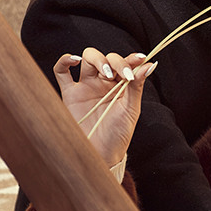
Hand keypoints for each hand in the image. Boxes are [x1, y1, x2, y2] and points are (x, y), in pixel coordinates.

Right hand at [52, 49, 155, 169]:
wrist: (100, 154)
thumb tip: (149, 64)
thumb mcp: (130, 109)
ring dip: (98, 59)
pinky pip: (61, 72)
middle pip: (106, 57)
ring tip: (107, 73)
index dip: (131, 58)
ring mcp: (86, 86)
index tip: (140, 59)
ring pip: (87, 58)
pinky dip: (65, 60)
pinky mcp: (69, 94)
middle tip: (123, 74)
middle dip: (116, 61)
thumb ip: (137, 86)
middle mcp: (103, 82)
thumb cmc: (118, 134)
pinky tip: (74, 60)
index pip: (125, 62)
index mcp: (120, 84)